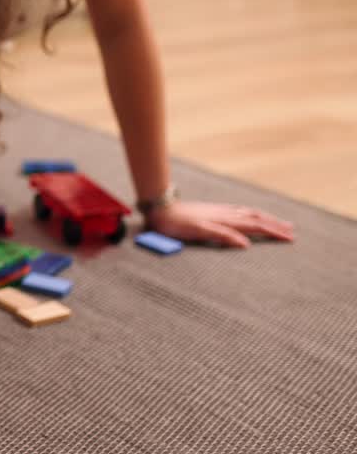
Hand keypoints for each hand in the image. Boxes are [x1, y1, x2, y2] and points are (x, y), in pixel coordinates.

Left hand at [147, 200, 293, 247]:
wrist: (161, 209)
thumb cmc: (177, 224)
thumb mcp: (199, 231)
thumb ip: (222, 236)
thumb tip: (246, 245)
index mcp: (226, 221)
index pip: (256, 227)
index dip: (273, 232)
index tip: (290, 238)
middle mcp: (226, 214)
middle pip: (256, 219)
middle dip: (274, 225)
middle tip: (292, 231)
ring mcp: (220, 211)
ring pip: (249, 214)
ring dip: (265, 218)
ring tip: (278, 222)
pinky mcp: (213, 210)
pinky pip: (239, 211)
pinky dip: (251, 214)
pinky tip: (250, 215)